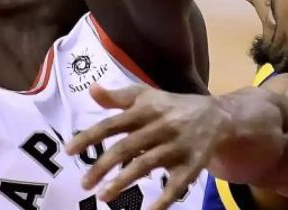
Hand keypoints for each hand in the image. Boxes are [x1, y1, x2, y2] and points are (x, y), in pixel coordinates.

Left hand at [66, 84, 233, 209]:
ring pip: (147, 164)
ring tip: (104, 196)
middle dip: (103, 165)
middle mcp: (160, 127)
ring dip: (124, 181)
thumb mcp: (147, 96)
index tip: (69, 151)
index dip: (90, 137)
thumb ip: (119, 97)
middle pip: (127, 147)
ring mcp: (177, 146)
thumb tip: (91, 89)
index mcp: (146, 110)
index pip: (112, 124)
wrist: (218, 116)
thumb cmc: (172, 107)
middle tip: (84, 184)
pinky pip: (177, 185)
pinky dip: (163, 200)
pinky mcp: (192, 164)